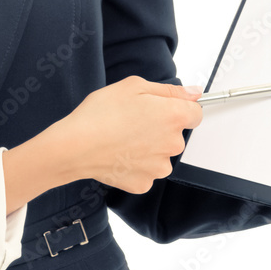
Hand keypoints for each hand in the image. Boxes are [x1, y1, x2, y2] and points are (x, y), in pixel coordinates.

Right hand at [58, 76, 203, 193]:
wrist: (75, 146)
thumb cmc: (101, 113)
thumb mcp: (134, 86)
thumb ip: (169, 90)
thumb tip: (194, 92)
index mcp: (174, 116)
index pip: (195, 113)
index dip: (180, 108)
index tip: (163, 108)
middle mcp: (172, 144)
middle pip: (177, 134)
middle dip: (161, 127)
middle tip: (133, 120)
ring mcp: (159, 167)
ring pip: (161, 155)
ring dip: (150, 148)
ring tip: (123, 138)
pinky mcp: (144, 183)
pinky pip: (146, 171)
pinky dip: (136, 164)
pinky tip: (119, 154)